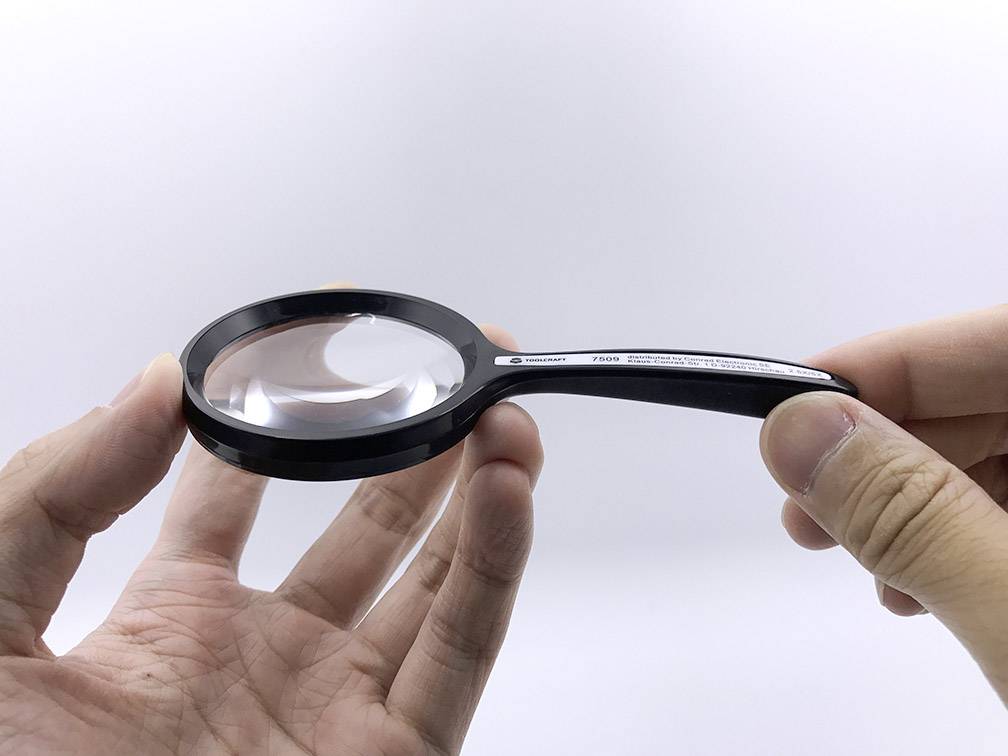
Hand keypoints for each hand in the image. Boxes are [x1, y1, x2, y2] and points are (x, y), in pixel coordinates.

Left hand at [0, 324, 542, 753]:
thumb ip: (48, 495)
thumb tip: (149, 385)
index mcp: (169, 624)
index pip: (237, 496)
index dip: (278, 419)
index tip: (322, 351)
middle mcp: (266, 660)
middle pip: (364, 532)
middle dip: (413, 448)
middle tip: (455, 376)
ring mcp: (337, 712)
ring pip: (432, 584)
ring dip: (477, 496)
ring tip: (505, 416)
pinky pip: (460, 651)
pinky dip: (493, 566)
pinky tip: (506, 489)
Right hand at [759, 304, 1007, 699]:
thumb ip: (913, 516)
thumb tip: (800, 432)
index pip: (999, 341)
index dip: (888, 360)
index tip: (791, 399)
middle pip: (988, 396)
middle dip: (882, 443)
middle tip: (801, 496)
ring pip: (992, 451)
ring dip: (905, 499)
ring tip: (847, 553)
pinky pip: (1007, 508)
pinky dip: (948, 538)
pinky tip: (914, 583)